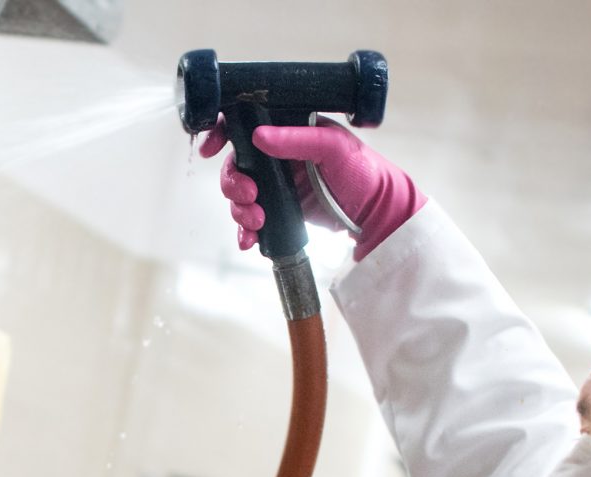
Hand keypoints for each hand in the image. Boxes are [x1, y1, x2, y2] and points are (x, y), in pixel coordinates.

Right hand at [199, 117, 425, 261]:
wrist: (378, 213)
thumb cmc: (363, 171)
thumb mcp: (333, 147)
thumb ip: (296, 139)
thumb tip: (259, 136)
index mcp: (289, 128)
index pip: (246, 122)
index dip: (223, 132)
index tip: (212, 149)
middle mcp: (279, 153)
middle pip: (236, 164)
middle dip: (233, 184)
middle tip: (250, 197)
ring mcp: (278, 183)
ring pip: (240, 194)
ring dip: (239, 210)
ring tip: (257, 222)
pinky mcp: (281, 209)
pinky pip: (252, 219)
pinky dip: (246, 231)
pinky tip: (250, 240)